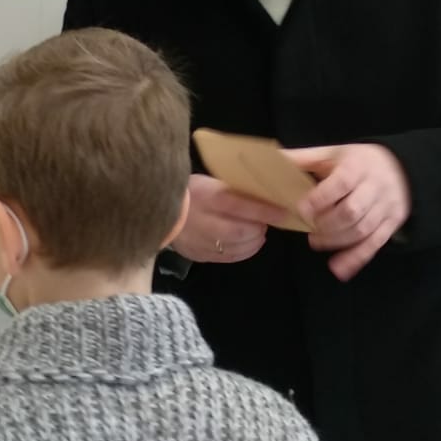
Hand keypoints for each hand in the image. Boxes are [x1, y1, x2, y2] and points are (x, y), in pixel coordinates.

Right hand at [173, 174, 293, 263]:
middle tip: (267, 222)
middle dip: (259, 227)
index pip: (239, 205)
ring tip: (258, 231)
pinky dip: (244, 251)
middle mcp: (203, 221)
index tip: (283, 211)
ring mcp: (200, 242)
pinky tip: (249, 242)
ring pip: (236, 247)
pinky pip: (228, 258)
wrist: (158, 211)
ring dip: (254, 240)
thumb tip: (264, 195)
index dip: (264, 210)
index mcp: (205, 196)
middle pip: (240, 231)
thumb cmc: (190, 192)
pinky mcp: (199, 255)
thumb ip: (234, 191)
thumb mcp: (209, 183)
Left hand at [283, 144, 411, 281]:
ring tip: (315, 242)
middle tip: (307, 229)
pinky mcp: (391, 225)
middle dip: (326, 224)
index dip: (320, 199)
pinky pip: (375, 244)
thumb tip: (270, 159)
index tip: (300, 210)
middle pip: (352, 211)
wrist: (401, 169)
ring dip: (336, 241)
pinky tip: (338, 269)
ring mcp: (386, 208)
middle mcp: (375, 187)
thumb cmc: (357, 162)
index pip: (341, 183)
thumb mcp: (332, 154)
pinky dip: (356, 259)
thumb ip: (302, 158)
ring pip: (362, 230)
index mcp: (357, 166)